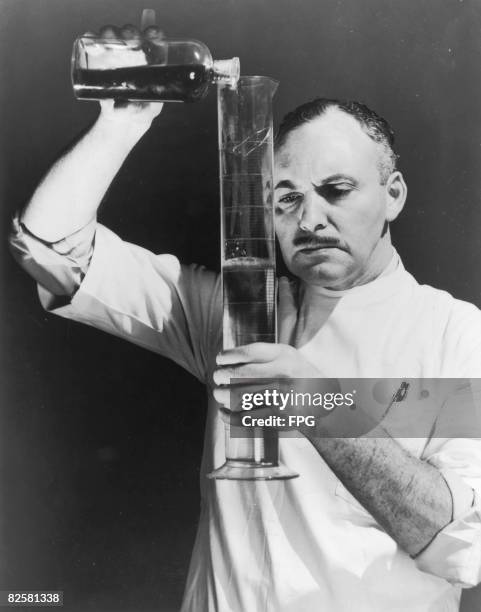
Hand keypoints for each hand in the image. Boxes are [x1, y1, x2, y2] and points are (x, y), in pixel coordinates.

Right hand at [83, 23, 164, 124]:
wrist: (124, 117)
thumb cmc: (143, 110)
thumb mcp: (147, 111)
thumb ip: (141, 109)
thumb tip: (129, 108)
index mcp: (153, 60)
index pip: (156, 40)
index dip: (155, 34)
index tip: (152, 33)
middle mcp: (135, 52)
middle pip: (133, 35)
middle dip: (130, 31)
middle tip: (128, 35)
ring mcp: (117, 53)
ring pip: (114, 36)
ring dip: (110, 32)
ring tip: (107, 35)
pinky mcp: (100, 58)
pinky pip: (94, 45)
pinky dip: (91, 39)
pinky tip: (90, 37)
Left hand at [213, 343, 336, 433]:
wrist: (326, 404)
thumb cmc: (301, 377)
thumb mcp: (290, 357)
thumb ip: (265, 354)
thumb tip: (229, 357)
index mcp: (285, 355)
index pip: (250, 352)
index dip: (230, 355)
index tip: (219, 359)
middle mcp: (284, 373)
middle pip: (241, 373)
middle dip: (222, 376)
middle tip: (216, 377)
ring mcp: (282, 396)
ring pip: (240, 396)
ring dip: (222, 396)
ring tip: (218, 394)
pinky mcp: (279, 416)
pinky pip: (246, 417)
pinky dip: (229, 416)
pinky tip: (223, 412)